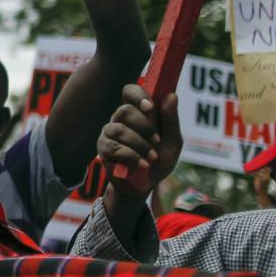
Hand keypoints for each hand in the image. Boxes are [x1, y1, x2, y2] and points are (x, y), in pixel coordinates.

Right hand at [97, 84, 181, 199]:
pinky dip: (132, 157)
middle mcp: (120, 119)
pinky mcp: (103, 149)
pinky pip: (114, 148)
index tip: (149, 107)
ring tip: (152, 158)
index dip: (137, 95)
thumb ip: (171, 120)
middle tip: (156, 141)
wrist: (145, 185)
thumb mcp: (172, 142)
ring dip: (139, 144)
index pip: (130, 91)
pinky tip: (142, 165)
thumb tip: (171, 96)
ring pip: (119, 129)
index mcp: (137, 112)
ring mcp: (109, 133)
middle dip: (143, 126)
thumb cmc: (158, 161)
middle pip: (124, 110)